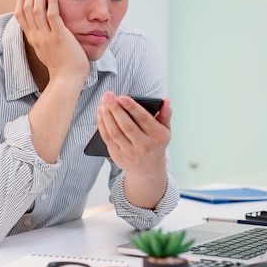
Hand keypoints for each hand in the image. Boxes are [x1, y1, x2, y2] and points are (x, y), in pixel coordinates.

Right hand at [14, 0, 88, 80]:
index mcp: (33, 39)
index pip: (20, 15)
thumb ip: (42, 37)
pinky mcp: (60, 37)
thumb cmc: (62, 65)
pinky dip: (52, 2)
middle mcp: (37, 36)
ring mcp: (47, 37)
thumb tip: (42, 28)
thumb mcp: (46, 49)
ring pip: (37, 10)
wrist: (68, 79)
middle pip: (27, 9)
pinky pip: (53, 16)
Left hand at [97, 92, 171, 207]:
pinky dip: (102, 124)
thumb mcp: (165, 130)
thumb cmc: (156, 143)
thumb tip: (166, 100)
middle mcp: (143, 145)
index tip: (122, 97)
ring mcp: (129, 152)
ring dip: (106, 115)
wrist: (148, 170)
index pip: (143, 119)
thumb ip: (165, 114)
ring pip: (114, 132)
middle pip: (126, 126)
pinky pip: (107, 138)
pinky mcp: (117, 155)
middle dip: (115, 109)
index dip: (132, 108)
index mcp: (157, 136)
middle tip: (108, 95)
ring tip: (103, 102)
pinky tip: (100, 112)